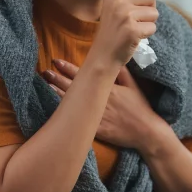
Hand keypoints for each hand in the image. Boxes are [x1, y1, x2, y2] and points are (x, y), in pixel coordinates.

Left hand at [43, 60, 161, 150]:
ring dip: (58, 93)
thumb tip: (113, 59)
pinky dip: (66, 114)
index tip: (56, 61)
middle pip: (74, 87)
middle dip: (58, 78)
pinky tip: (56, 110)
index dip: (68, 68)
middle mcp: (99, 100)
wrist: (146, 132)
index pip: (84, 75)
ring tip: (46, 85)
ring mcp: (96, 115)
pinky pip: (78, 121)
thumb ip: (122, 73)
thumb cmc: (140, 108)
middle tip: (45, 71)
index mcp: (107, 88)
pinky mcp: (96, 130)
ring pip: (73, 103)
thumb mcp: (133, 86)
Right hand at [90, 0, 158, 67]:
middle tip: (135, 21)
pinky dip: (147, 34)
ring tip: (134, 29)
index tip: (131, 10)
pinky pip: (153, 27)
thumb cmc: (114, 32)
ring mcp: (125, 15)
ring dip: (148, 23)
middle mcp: (118, 1)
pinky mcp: (132, 30)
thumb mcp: (119, 9)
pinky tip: (134, 37)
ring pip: (154, 12)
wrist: (103, 55)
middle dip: (148, 9)